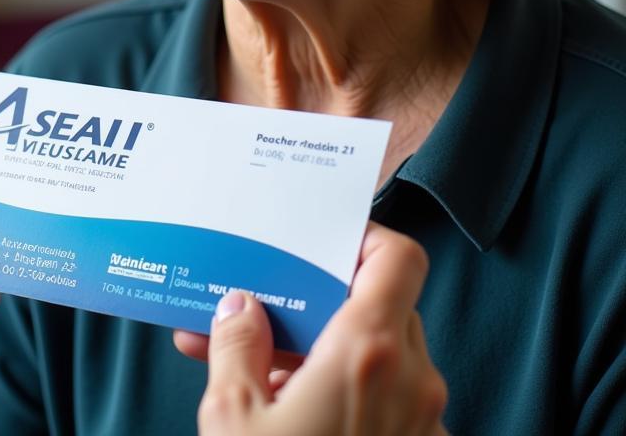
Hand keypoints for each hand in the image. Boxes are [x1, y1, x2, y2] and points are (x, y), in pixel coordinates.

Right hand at [192, 224, 447, 435]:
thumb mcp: (234, 417)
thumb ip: (236, 346)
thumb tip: (239, 307)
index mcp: (367, 351)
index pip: (397, 259)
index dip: (365, 237)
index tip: (325, 239)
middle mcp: (410, 380)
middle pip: (377, 306)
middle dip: (315, 303)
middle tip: (260, 307)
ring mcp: (422, 423)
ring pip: (376, 356)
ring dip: (321, 350)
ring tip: (250, 364)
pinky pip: (385, 401)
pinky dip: (342, 391)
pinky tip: (286, 408)